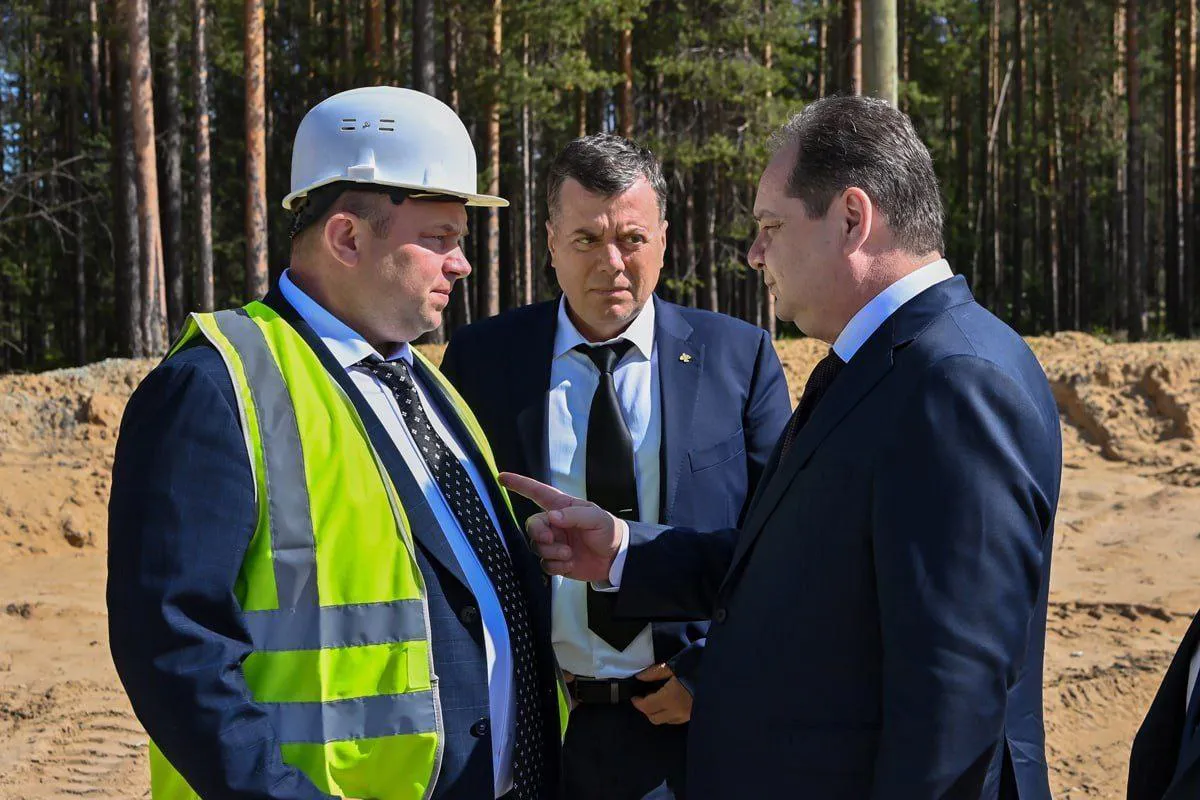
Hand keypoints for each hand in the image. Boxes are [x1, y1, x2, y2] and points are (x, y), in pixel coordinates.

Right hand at [498, 472, 624, 582]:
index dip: (520, 484)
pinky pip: (545, 564)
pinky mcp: (557, 561)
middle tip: (550, 538)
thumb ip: (574, 515)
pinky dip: (556, 566)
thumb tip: (552, 517)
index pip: (537, 493)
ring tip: (569, 553)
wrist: (617, 558)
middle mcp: (555, 524)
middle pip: (533, 525)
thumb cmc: (609, 531)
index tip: (502, 478)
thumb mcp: (597, 518)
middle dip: (538, 532)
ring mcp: (555, 543)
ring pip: (537, 546)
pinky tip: (570, 563)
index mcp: (563, 508)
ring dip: (551, 551)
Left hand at [630, 663, 692, 724]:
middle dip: (646, 710)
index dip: (638, 703)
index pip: (647, 707)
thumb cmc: (696, 665)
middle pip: (654, 718)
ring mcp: (687, 715)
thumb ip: (655, 673)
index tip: (634, 697)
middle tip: (644, 698)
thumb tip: (640, 677)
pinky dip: (669, 713)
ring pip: (666, 721)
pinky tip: (671, 702)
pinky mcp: (695, 715)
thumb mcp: (674, 665)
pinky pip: (677, 719)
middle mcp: (677, 711)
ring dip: (657, 713)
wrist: (721, 672)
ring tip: (657, 699)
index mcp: (670, 698)